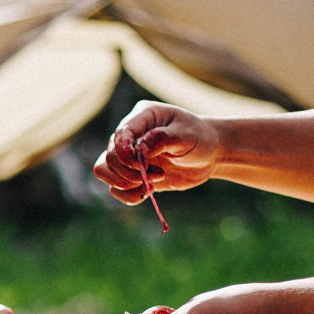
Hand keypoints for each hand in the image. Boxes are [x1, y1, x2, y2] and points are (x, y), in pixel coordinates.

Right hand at [94, 101, 222, 204]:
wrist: (209, 154)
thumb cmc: (199, 137)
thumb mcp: (186, 134)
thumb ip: (161, 138)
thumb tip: (138, 149)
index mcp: (142, 117)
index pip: (120, 134)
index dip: (125, 152)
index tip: (142, 164)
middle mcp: (130, 136)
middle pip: (109, 156)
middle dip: (130, 171)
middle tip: (157, 174)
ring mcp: (127, 155)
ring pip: (104, 170)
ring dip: (125, 183)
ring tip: (150, 185)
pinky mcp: (131, 174)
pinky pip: (115, 188)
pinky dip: (127, 195)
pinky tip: (148, 193)